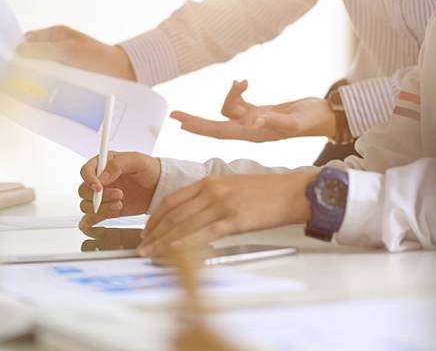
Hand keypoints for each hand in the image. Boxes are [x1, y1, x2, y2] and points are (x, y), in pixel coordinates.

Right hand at [17, 26, 135, 80]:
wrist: (125, 73)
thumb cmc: (101, 58)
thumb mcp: (68, 51)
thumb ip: (43, 50)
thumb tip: (20, 51)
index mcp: (56, 35)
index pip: (28, 41)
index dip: (21, 52)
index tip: (18, 65)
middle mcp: (59, 48)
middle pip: (35, 58)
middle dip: (32, 69)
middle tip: (32, 79)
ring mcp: (66, 63)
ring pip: (45, 72)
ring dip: (45, 80)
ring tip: (46, 87)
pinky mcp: (73, 77)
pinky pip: (57, 82)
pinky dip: (55, 87)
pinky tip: (56, 93)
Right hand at [78, 151, 160, 227]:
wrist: (160, 187)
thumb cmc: (150, 170)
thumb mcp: (137, 160)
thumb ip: (118, 165)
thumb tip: (101, 177)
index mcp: (104, 164)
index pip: (85, 171)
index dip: (89, 179)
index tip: (99, 186)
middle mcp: (100, 180)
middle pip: (84, 191)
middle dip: (98, 196)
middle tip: (119, 194)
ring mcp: (103, 196)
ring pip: (87, 205)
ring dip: (101, 207)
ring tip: (120, 203)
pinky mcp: (108, 209)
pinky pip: (93, 216)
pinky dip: (94, 219)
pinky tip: (104, 216)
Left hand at [138, 171, 316, 256]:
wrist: (293, 192)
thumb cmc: (267, 191)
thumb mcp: (233, 186)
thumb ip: (211, 197)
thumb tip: (193, 217)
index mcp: (210, 181)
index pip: (172, 200)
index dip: (155, 218)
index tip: (146, 231)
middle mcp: (212, 190)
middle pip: (174, 214)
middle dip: (154, 233)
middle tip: (143, 247)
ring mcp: (223, 204)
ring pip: (185, 225)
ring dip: (164, 242)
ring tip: (151, 254)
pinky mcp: (235, 219)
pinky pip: (205, 233)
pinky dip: (186, 242)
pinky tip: (174, 250)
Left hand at [170, 80, 335, 141]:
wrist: (325, 117)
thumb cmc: (312, 120)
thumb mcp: (294, 120)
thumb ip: (274, 120)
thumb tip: (252, 121)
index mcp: (255, 134)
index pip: (220, 132)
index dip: (200, 128)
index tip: (181, 124)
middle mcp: (251, 130)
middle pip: (216, 125)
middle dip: (196, 121)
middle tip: (174, 114)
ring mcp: (254, 122)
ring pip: (229, 109)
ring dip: (231, 93)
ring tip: (243, 83)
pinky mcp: (260, 113)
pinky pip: (240, 104)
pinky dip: (238, 92)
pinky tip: (243, 83)